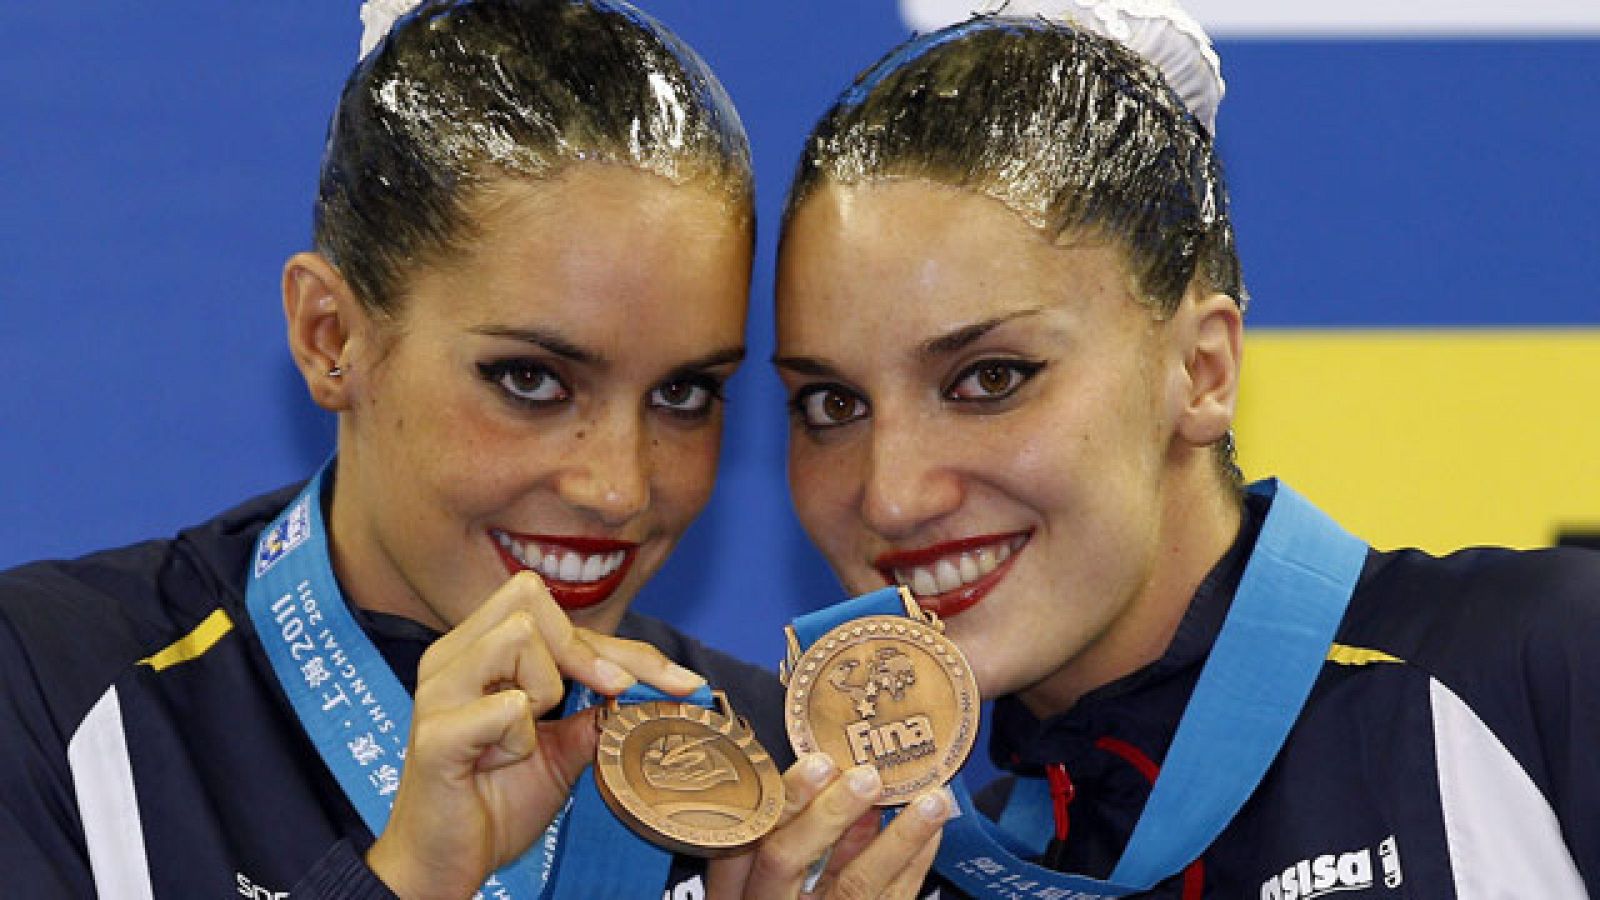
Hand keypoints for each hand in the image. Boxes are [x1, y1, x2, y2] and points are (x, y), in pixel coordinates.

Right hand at [365, 571, 704, 899]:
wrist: (444, 864)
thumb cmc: (494, 802)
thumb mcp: (562, 751)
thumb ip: (595, 714)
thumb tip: (651, 693)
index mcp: (476, 650)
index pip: (555, 613)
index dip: (624, 645)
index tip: (681, 682)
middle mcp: (451, 657)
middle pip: (530, 598)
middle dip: (585, 650)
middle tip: (607, 695)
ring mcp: (438, 691)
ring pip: (519, 636)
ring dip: (545, 690)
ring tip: (526, 737)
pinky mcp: (435, 734)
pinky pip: (507, 706)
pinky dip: (521, 738)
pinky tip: (501, 762)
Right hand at [705, 754, 950, 898]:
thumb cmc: (787, 895)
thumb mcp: (766, 877)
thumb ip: (789, 835)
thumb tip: (834, 776)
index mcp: (737, 890)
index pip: (740, 837)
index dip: (779, 801)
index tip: (816, 762)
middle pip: (785, 860)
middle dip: (826, 813)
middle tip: (865, 777)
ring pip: (852, 885)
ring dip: (896, 838)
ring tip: (931, 800)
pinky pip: (891, 899)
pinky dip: (913, 862)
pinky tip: (932, 832)